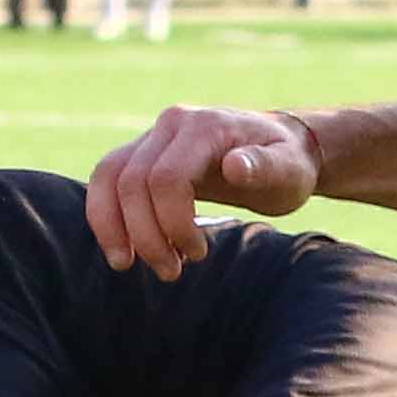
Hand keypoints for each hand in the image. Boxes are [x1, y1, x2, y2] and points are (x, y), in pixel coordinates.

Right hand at [79, 103, 318, 276]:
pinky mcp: (142, 154)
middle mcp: (171, 124)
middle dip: (145, 235)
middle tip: (172, 272)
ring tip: (130, 265)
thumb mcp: (290, 170)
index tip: (198, 254)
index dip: (172, 223)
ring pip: (107, 178)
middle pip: (131, 182)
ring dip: (114, 228)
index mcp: (204, 127)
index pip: (165, 178)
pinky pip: (107, 181)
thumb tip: (235, 165)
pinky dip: (106, 216)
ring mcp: (152, 137)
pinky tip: (125, 249)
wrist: (280, 147)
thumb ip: (265, 166)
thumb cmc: (288, 163)